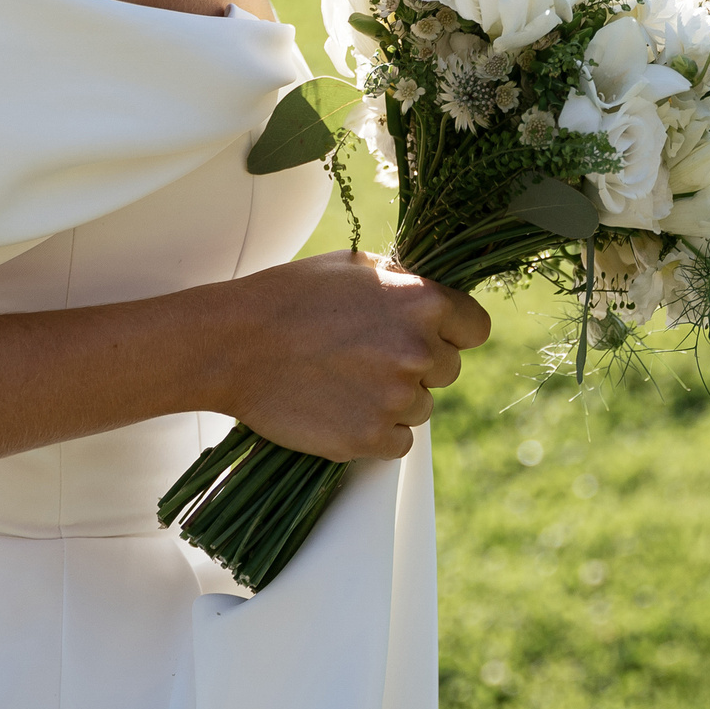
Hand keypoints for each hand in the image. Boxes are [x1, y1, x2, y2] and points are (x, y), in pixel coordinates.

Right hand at [211, 250, 491, 461]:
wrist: (233, 345)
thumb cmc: (289, 296)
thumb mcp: (354, 266)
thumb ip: (403, 283)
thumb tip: (431, 302)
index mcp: (423, 301)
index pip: (476, 328)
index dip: (452, 331)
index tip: (428, 335)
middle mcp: (419, 350)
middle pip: (448, 370)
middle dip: (418, 365)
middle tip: (369, 357)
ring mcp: (397, 398)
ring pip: (422, 407)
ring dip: (394, 400)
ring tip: (344, 380)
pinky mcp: (371, 438)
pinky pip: (399, 442)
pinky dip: (376, 433)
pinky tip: (342, 409)